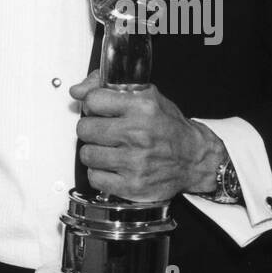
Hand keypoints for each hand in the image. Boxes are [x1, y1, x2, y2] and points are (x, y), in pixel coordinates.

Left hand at [70, 70, 223, 201]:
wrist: (195, 159)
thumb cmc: (169, 127)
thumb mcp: (146, 96)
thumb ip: (107, 87)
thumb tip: (77, 90)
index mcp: (142, 107)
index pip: (92, 101)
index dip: (92, 105)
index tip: (99, 110)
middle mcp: (138, 134)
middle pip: (85, 128)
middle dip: (91, 129)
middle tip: (104, 132)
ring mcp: (135, 162)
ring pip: (86, 154)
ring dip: (94, 152)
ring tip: (109, 150)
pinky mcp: (132, 185)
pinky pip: (95, 178)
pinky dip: (100, 173)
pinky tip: (112, 167)